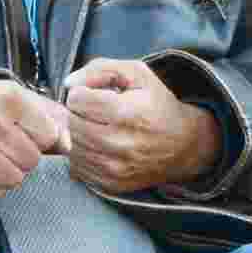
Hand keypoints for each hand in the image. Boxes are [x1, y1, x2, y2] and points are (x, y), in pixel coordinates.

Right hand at [0, 77, 69, 201]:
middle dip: (28, 157)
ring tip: (2, 159)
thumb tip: (67, 147)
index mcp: (10, 99)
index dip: (44, 138)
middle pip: (31, 160)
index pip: (48, 136)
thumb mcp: (24, 97)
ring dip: (12, 174)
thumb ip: (54, 118)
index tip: (31, 132)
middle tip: (15, 148)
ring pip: (13, 179)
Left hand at [63, 56, 219, 193]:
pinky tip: (101, 146)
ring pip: (71, 146)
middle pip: (71, 123)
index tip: (96, 96)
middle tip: (96, 112)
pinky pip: (77, 166)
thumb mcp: (137, 74)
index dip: (83, 93)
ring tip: (99, 128)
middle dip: (79, 113)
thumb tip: (68, 84)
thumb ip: (100, 69)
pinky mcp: (110, 184)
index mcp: (125, 113)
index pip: (75, 100)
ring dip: (79, 134)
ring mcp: (114, 168)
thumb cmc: (157, 105)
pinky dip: (84, 154)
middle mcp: (119, 144)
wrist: (183, 145)